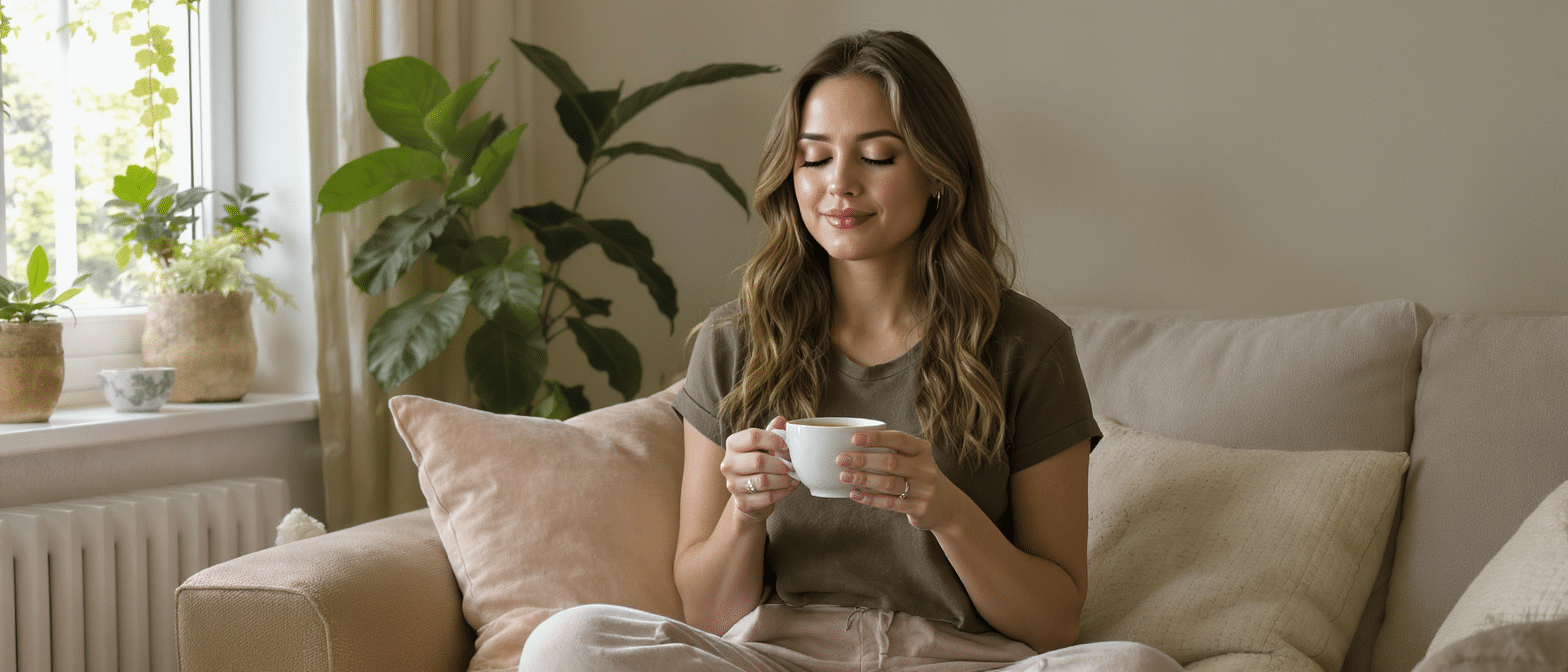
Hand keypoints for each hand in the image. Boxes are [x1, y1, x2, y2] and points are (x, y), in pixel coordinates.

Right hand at [719, 416, 798, 520]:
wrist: (749, 495)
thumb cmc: (758, 465)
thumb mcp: (763, 447)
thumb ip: (771, 433)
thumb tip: (781, 420)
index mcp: (733, 445)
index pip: (753, 436)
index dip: (773, 440)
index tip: (786, 446)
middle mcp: (728, 464)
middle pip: (758, 461)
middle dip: (780, 464)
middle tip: (793, 466)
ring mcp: (732, 485)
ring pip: (763, 481)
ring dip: (783, 480)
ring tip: (793, 478)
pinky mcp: (741, 503)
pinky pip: (766, 498)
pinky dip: (782, 493)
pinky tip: (788, 489)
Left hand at [838, 430, 958, 529]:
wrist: (946, 505)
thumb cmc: (918, 476)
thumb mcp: (914, 459)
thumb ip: (892, 451)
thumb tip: (852, 446)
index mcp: (923, 450)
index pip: (899, 439)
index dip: (876, 438)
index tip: (854, 438)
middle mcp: (926, 468)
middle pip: (891, 462)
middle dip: (863, 460)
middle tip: (841, 459)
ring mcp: (924, 490)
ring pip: (889, 483)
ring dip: (863, 479)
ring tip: (844, 476)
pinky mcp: (919, 508)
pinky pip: (890, 503)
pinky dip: (869, 498)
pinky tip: (854, 494)